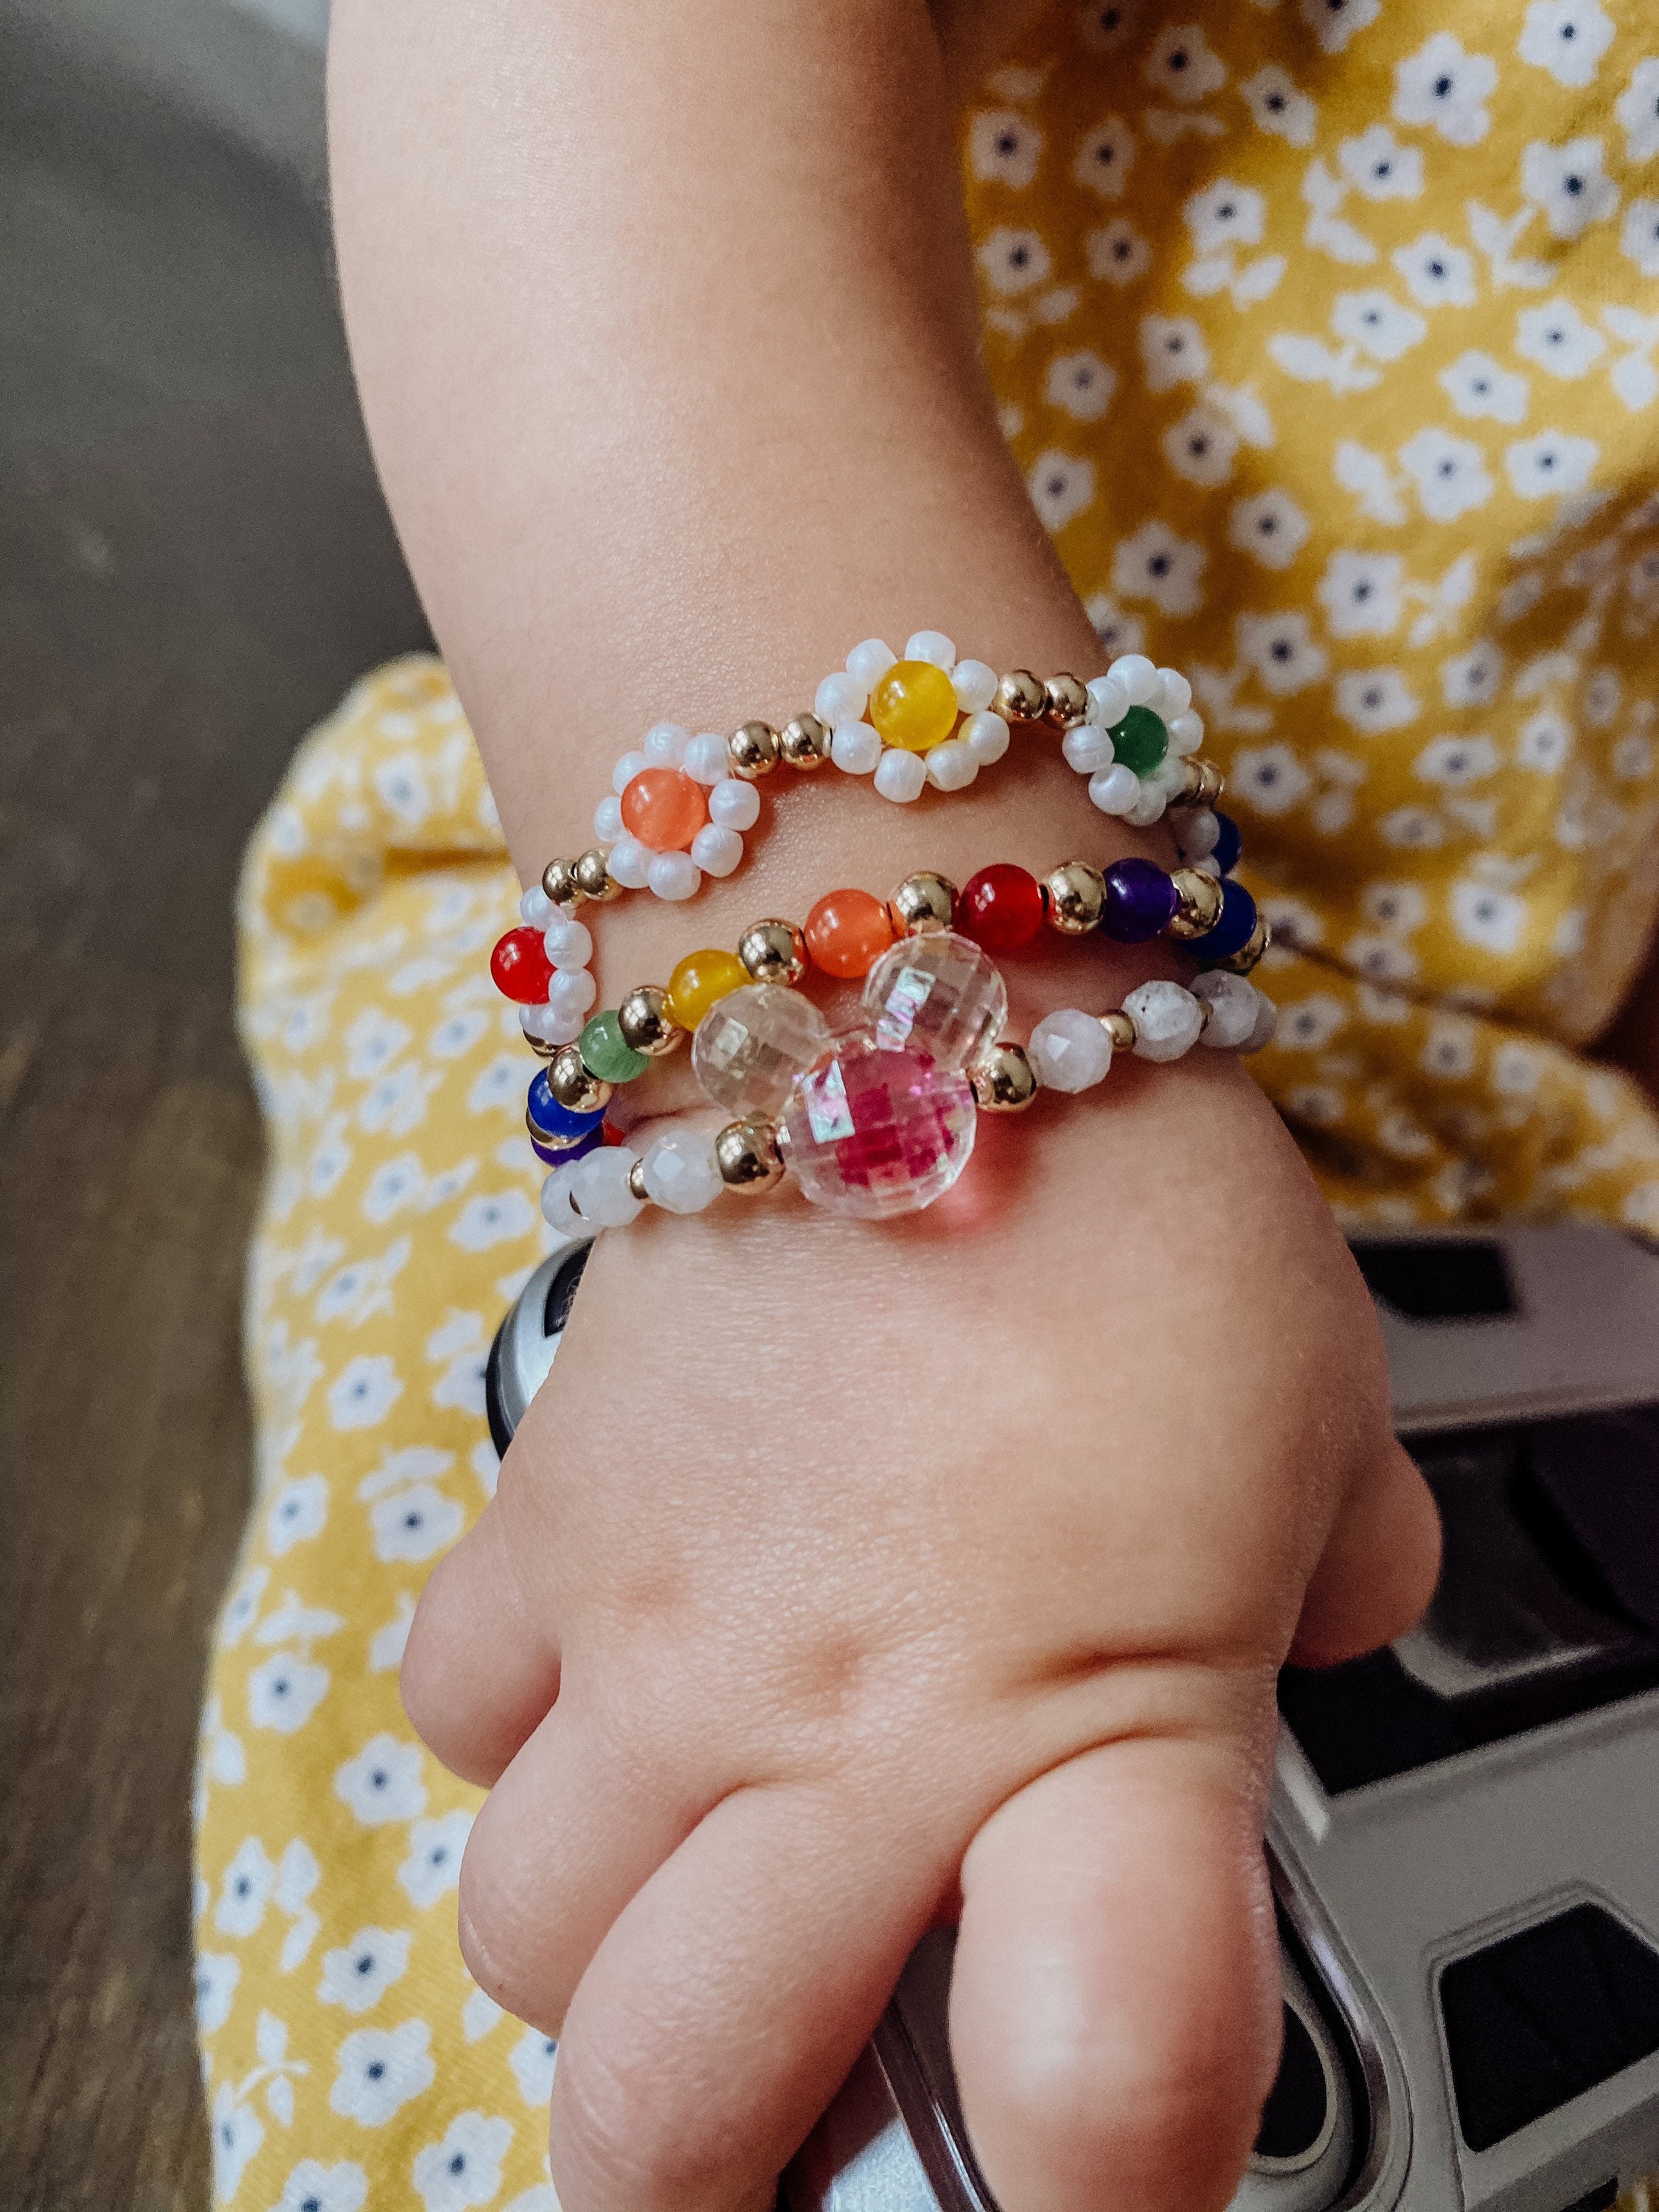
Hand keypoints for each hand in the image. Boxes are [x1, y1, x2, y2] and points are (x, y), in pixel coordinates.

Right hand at [402, 1047, 1438, 2211]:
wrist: (920, 999)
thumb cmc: (1134, 1201)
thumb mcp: (1321, 1425)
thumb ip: (1333, 1589)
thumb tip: (1309, 1637)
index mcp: (1093, 1719)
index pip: (1097, 2095)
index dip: (1101, 2211)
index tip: (1093, 2199)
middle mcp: (847, 1716)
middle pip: (673, 2113)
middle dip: (709, 2188)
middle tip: (776, 2142)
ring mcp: (660, 1625)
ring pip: (523, 1942)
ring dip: (603, 1959)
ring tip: (697, 1879)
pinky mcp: (545, 1516)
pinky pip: (452, 1712)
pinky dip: (518, 1744)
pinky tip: (618, 1676)